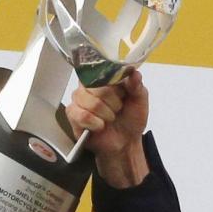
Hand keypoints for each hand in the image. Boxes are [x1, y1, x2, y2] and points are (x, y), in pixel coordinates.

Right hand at [65, 71, 149, 187]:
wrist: (125, 142)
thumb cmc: (130, 119)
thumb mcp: (140, 100)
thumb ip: (136, 85)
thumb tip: (133, 72)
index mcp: (103, 77)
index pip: (101, 68)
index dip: (113, 84)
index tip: (122, 94)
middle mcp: (88, 85)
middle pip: (95, 85)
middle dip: (112, 101)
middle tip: (117, 109)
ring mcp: (78, 100)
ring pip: (89, 101)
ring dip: (105, 114)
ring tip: (110, 119)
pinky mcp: (72, 115)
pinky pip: (82, 115)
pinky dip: (95, 123)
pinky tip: (100, 127)